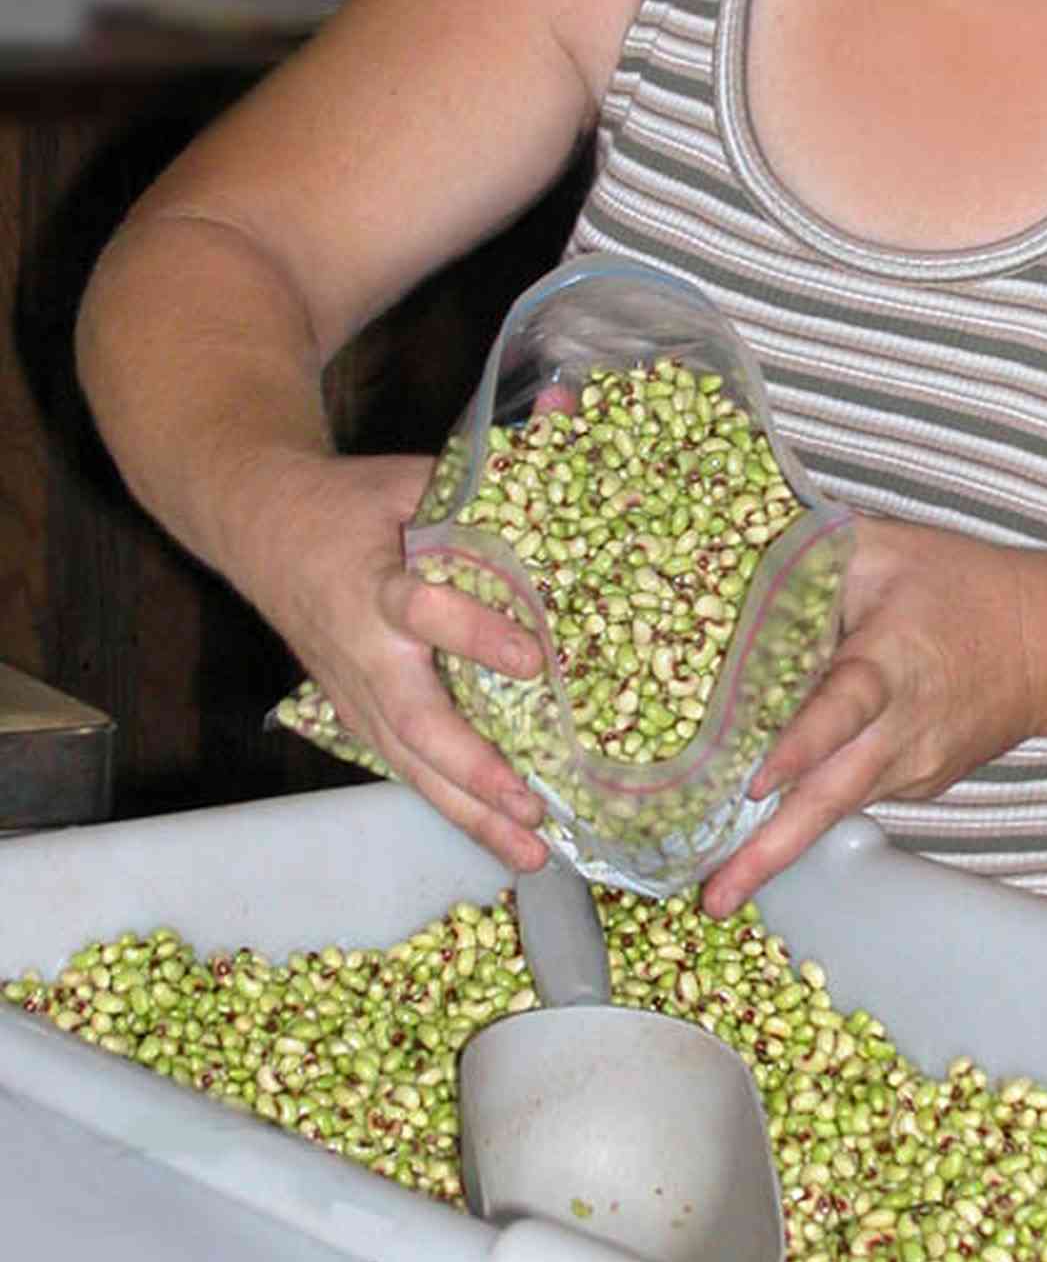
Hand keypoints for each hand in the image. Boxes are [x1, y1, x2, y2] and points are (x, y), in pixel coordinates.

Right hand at [253, 448, 551, 870]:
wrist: (258, 527)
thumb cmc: (349, 502)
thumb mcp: (409, 474)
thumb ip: (486, 464)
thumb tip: (573, 409)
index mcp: (373, 583)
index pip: (423, 612)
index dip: (475, 634)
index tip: (535, 655)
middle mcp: (361, 653)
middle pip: (414, 724)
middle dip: (475, 771)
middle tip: (534, 805)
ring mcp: (354, 695)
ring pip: (411, 765)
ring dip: (471, 813)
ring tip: (534, 853)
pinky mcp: (357, 717)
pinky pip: (407, 769)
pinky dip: (454, 807)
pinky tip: (502, 840)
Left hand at [698, 516, 1046, 915]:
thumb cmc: (964, 588)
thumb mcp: (888, 547)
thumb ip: (813, 554)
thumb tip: (734, 555)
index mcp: (892, 662)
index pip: (844, 707)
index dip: (802, 744)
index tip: (756, 780)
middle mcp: (902, 729)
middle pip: (833, 795)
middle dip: (772, 849)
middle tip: (715, 899)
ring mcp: (911, 768)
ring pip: (835, 810)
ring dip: (776, 849)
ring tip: (715, 890)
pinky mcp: (914, 786)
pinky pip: (850, 797)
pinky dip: (806, 817)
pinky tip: (756, 836)